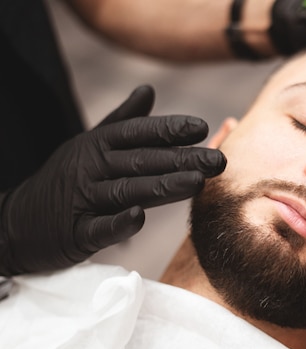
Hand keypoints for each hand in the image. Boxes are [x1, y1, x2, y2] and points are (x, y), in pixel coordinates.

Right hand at [0, 85, 225, 275]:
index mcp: (97, 145)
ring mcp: (82, 200)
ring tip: (196, 183)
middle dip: (181, 159)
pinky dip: (118, 222)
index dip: (168, 129)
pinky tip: (139, 216)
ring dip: (162, 186)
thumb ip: (122, 121)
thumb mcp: (90, 144)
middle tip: (218, 161)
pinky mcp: (75, 233)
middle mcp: (91, 168)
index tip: (201, 127)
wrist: (17, 221)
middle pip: (141, 161)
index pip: (137, 133)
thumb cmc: (65, 179)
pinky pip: (99, 228)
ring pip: (126, 190)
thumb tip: (148, 90)